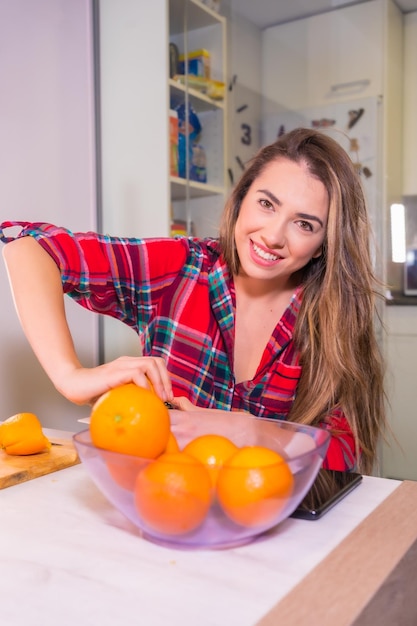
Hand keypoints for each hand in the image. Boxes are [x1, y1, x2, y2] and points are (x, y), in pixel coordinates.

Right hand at [55, 356, 173, 405]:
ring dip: (159, 382)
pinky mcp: (115, 372)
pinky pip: (137, 373)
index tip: (167, 397)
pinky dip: (145, 385)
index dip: (165, 378)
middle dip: (166, 380)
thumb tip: (146, 415)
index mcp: (129, 365)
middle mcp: (128, 362)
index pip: (156, 364)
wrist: (73, 384)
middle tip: (167, 398)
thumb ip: (130, 398)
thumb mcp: (117, 395)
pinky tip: (144, 397)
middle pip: (157, 362)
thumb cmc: (93, 392)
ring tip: (159, 399)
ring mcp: (121, 365)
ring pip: (150, 364)